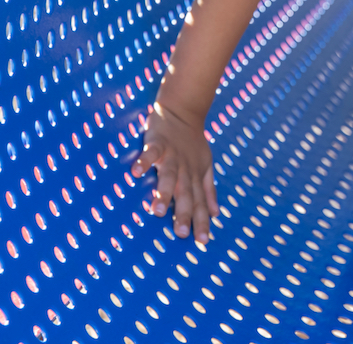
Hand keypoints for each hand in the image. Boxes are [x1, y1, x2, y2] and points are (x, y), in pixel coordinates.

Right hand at [131, 101, 219, 243]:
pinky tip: (136, 172)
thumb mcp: (205, 167)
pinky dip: (144, 160)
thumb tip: (216, 213)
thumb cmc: (192, 143)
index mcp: (195, 177)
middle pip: (185, 194)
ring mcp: (171, 156)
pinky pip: (150, 152)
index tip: (202, 242)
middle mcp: (185, 169)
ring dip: (164, 192)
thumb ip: (209, 190)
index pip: (200, 203)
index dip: (201, 222)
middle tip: (181, 234)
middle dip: (184, 213)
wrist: (183, 111)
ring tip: (157, 210)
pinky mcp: (157, 142)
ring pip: (169, 176)